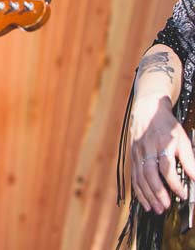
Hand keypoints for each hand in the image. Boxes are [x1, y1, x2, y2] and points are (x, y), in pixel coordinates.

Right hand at [129, 93, 194, 213]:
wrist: (146, 111)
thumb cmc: (166, 126)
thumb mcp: (182, 139)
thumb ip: (189, 159)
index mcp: (162, 143)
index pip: (166, 167)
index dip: (174, 183)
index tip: (183, 194)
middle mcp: (147, 149)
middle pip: (150, 174)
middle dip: (158, 192)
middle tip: (166, 206)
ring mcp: (137, 153)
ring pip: (140, 177)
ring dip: (147, 195)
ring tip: (157, 209)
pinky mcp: (132, 157)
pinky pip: (133, 177)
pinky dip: (138, 191)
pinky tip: (145, 202)